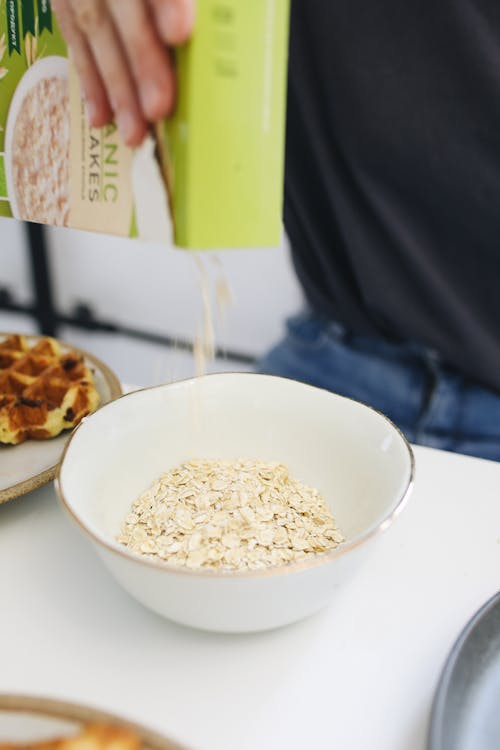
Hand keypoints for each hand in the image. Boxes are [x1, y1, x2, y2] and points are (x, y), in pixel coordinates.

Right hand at [52, 0, 194, 145]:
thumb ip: (182, 4)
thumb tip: (210, 34)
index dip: (167, 2)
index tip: (181, 31)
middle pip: (124, 7)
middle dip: (142, 60)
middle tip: (159, 106)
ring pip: (95, 31)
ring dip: (116, 87)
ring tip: (134, 133)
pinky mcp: (65, 0)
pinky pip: (75, 40)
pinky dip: (89, 82)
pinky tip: (101, 117)